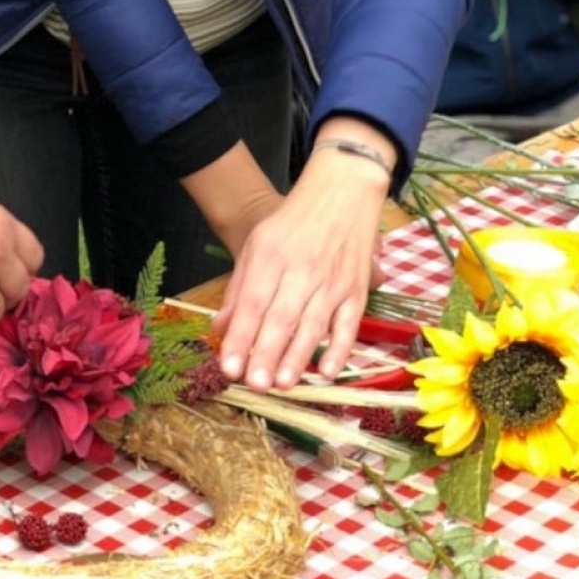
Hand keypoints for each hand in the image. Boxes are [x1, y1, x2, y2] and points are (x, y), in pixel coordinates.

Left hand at [214, 128, 389, 388]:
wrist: (342, 193)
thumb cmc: (292, 223)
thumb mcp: (257, 245)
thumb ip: (239, 288)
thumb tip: (222, 327)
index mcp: (271, 257)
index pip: (253, 304)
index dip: (241, 338)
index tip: (228, 367)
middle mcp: (302, 270)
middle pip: (282, 318)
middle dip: (267, 354)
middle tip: (255, 384)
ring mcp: (333, 281)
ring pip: (314, 325)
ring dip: (299, 358)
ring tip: (283, 384)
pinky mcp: (356, 289)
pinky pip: (349, 324)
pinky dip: (340, 349)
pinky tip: (327, 371)